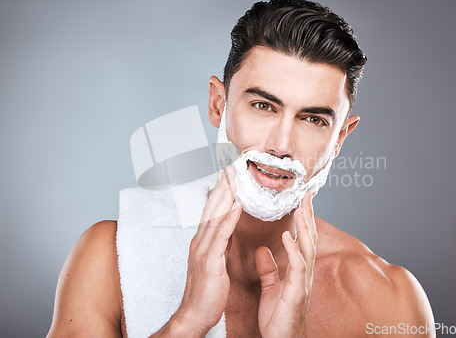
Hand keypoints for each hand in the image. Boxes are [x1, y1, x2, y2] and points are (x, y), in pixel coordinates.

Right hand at [173, 167, 241, 335]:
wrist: (194, 315)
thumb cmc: (206, 290)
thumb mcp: (215, 260)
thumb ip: (221, 241)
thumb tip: (229, 224)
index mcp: (202, 240)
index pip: (212, 209)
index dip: (220, 190)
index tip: (227, 172)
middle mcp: (200, 240)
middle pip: (212, 206)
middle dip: (221, 185)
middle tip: (230, 164)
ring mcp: (203, 249)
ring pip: (215, 215)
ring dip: (225, 194)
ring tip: (234, 176)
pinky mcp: (209, 261)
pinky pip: (221, 235)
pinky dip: (228, 218)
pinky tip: (237, 205)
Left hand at [255, 192, 316, 337]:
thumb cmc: (278, 316)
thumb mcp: (271, 286)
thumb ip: (269, 268)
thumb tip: (262, 250)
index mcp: (296, 269)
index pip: (300, 238)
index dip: (301, 219)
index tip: (299, 200)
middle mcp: (303, 271)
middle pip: (308, 237)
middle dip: (308, 215)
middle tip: (306, 194)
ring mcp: (302, 281)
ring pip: (307, 247)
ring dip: (304, 227)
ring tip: (301, 208)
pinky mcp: (297, 292)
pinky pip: (298, 267)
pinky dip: (294, 250)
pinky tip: (287, 236)